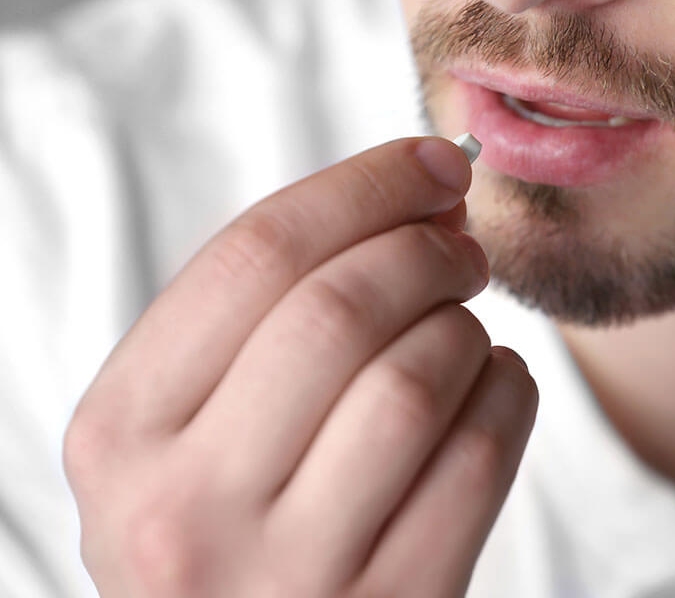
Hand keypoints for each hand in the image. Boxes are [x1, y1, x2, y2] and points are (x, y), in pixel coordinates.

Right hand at [64, 137, 537, 597]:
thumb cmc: (235, 519)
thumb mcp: (195, 426)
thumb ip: (273, 315)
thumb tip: (424, 192)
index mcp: (121, 433)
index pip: (254, 255)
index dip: (363, 187)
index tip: (434, 163)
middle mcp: (184, 509)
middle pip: (339, 307)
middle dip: (426, 250)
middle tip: (463, 247)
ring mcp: (289, 573)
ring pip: (415, 379)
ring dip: (466, 328)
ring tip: (464, 333)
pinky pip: (478, 458)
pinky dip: (508, 394)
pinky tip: (494, 387)